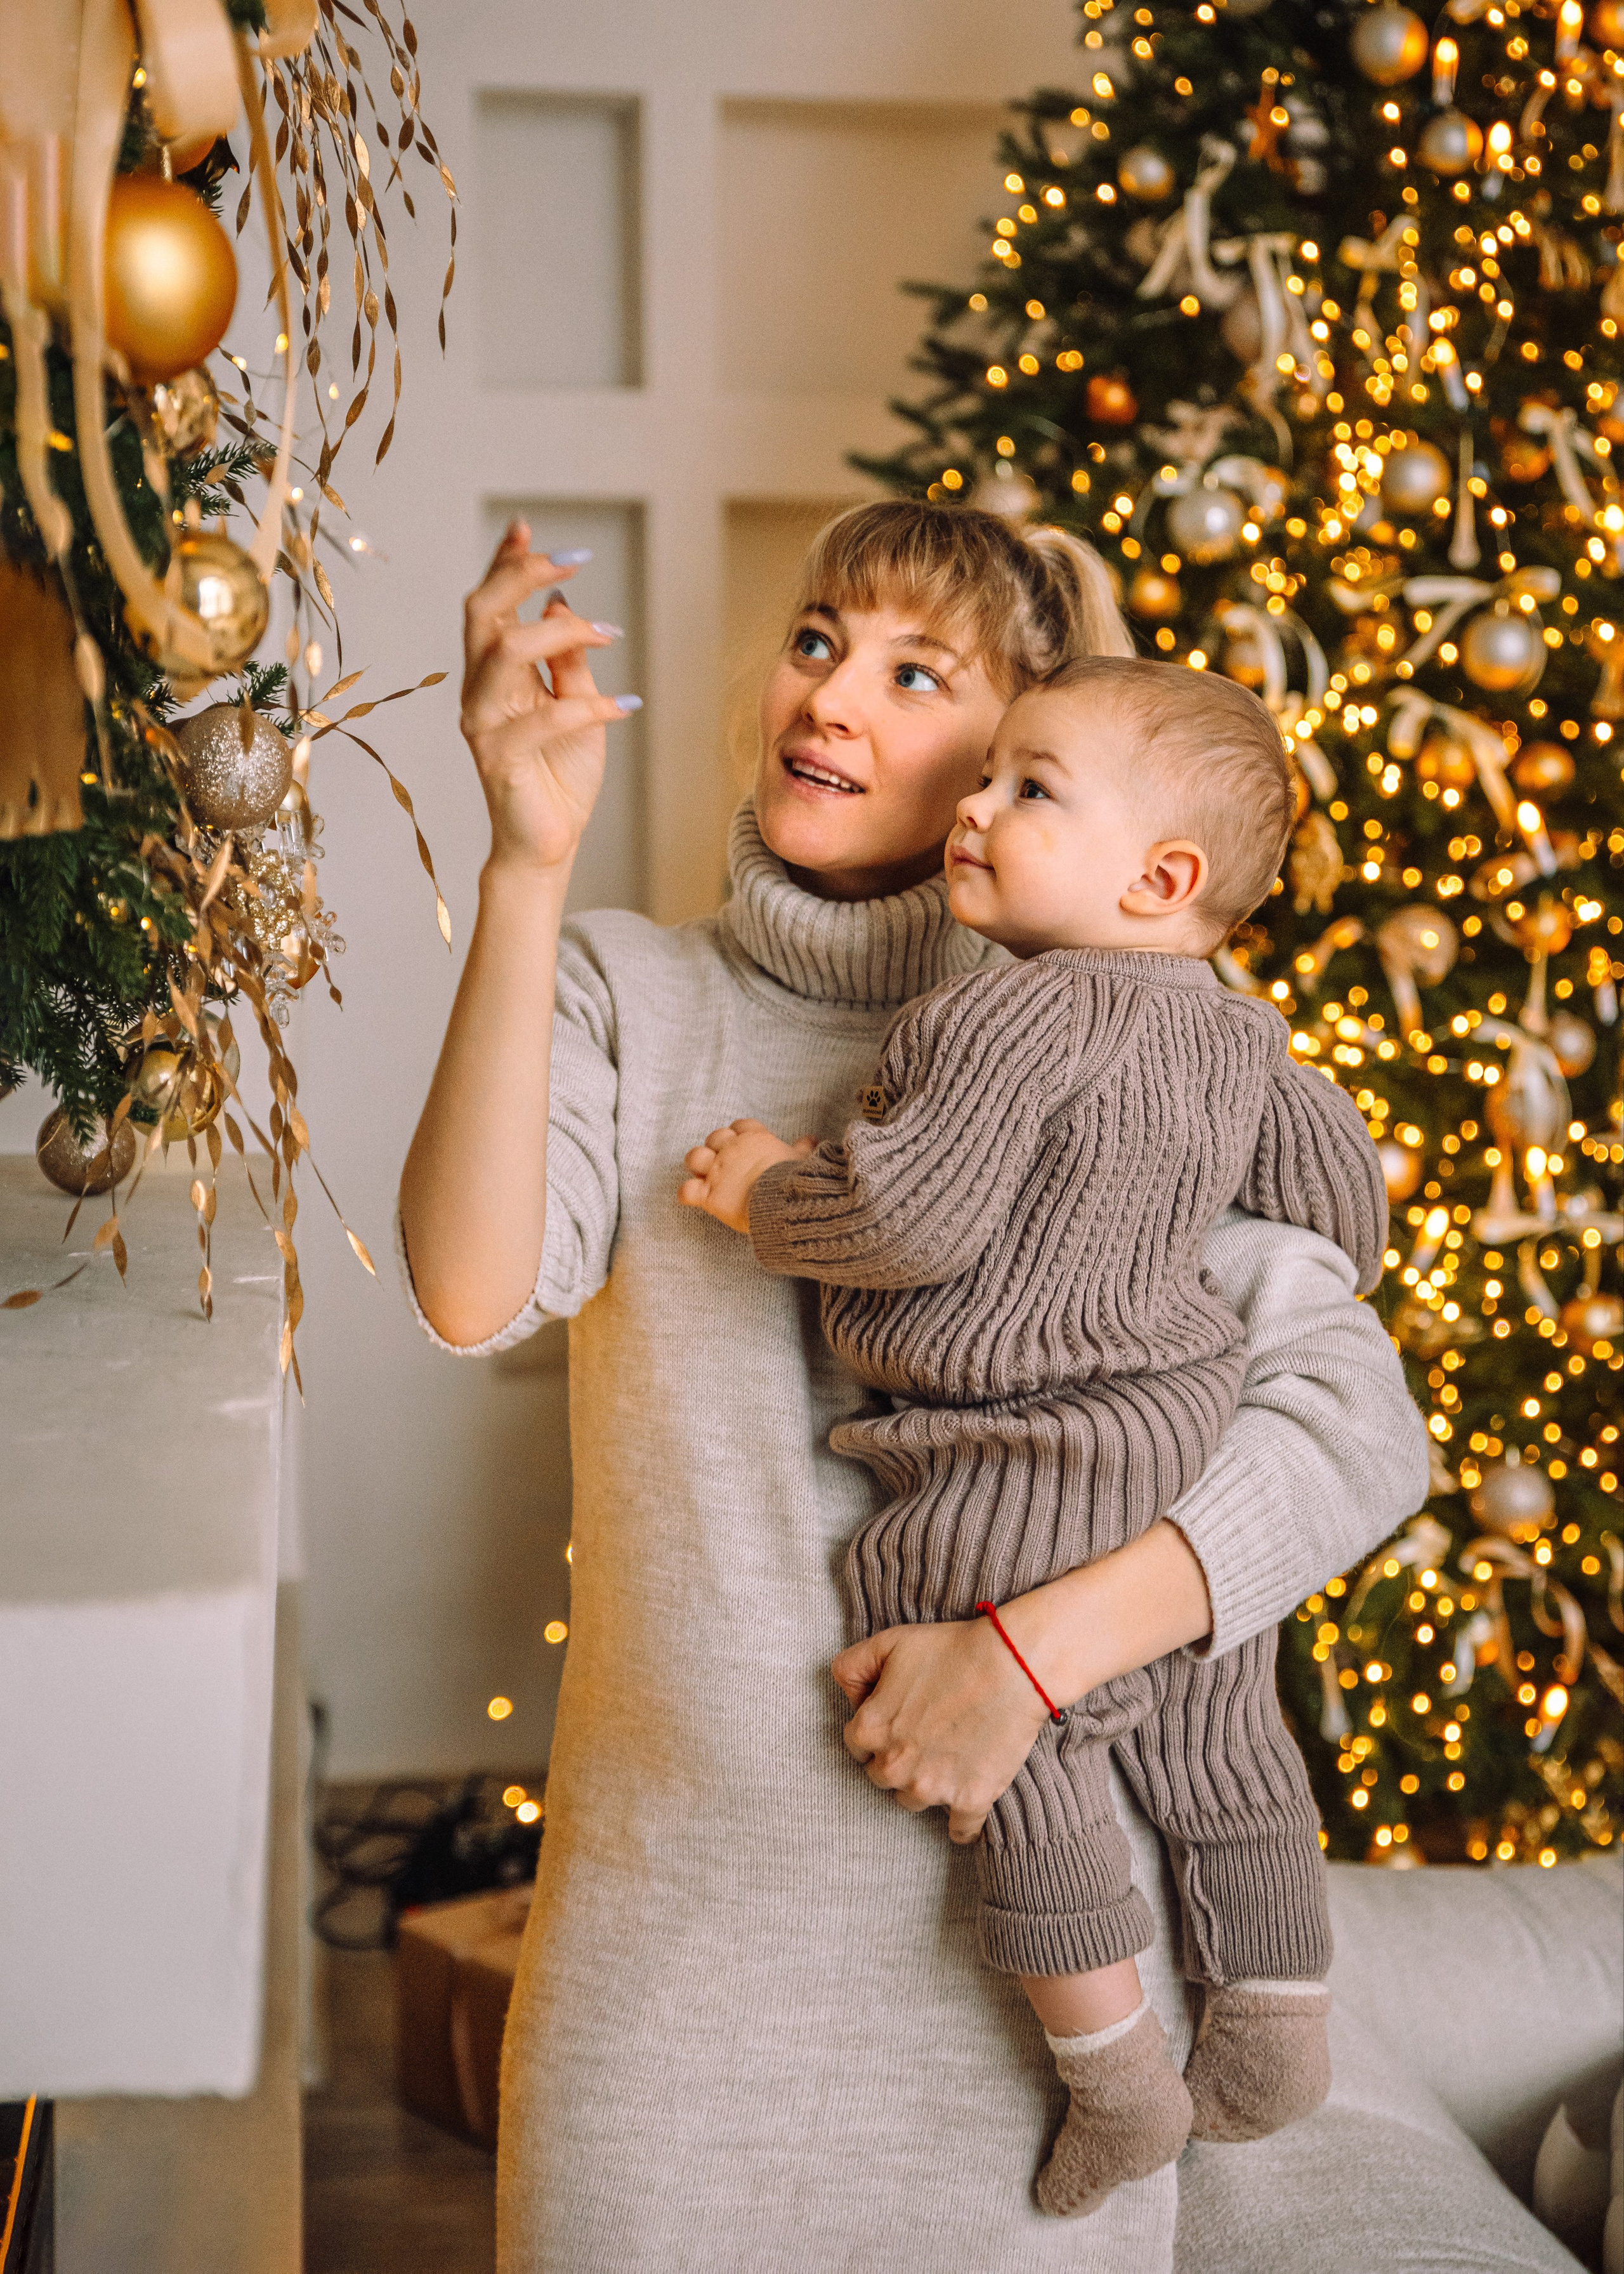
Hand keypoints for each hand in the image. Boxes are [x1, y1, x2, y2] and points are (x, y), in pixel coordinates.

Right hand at [459, 519, 638, 873]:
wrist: (550, 841)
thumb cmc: (560, 772)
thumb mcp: (575, 702)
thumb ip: (566, 658)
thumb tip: (562, 605)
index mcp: (493, 672)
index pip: (489, 604)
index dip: (503, 562)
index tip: (526, 525)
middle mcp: (478, 691)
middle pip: (483, 612)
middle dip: (522, 575)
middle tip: (574, 560)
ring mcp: (482, 724)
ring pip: (503, 652)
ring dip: (560, 632)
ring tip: (611, 634)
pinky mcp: (499, 759)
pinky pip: (541, 717)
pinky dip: (588, 706)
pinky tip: (625, 707)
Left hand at [678, 1119, 813, 1232]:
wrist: (784, 1201)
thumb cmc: (796, 1179)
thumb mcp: (802, 1159)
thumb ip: (802, 1148)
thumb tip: (811, 1139)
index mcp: (755, 1139)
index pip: (741, 1126)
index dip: (740, 1134)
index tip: (745, 1146)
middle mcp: (732, 1151)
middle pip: (715, 1137)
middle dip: (717, 1149)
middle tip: (726, 1164)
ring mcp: (718, 1172)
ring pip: (694, 1157)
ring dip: (698, 1164)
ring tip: (705, 1175)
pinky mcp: (709, 1194)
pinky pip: (686, 1190)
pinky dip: (687, 1194)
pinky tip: (694, 1197)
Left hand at [831, 1617, 1052, 1844]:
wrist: (1012, 1666)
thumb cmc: (950, 1649)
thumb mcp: (888, 1643)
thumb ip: (850, 1667)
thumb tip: (849, 1697)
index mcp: (871, 1730)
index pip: (855, 1744)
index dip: (875, 1727)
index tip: (896, 1716)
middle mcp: (895, 1766)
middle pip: (880, 1776)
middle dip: (895, 1758)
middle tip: (922, 1733)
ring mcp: (933, 1787)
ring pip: (913, 1799)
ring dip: (923, 1783)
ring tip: (946, 1753)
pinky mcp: (971, 1800)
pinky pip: (959, 1830)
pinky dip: (960, 1825)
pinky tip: (962, 1807)